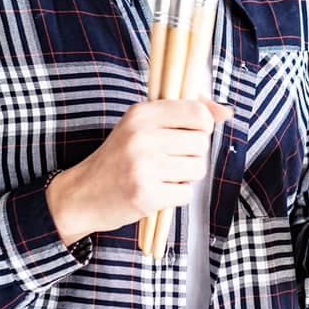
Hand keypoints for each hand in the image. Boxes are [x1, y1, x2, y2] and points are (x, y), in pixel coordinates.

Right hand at [46, 98, 232, 245]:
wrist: (82, 194)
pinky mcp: (146, 195)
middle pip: (201, 143)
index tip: (188, 134)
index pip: (197, 113)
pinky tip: (155, 191)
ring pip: (197, 169)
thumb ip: (183, 112)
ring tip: (161, 176)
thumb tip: (227, 111)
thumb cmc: (118, 158)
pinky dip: (175, 196)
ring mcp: (143, 166)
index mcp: (141, 113)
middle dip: (192, 155)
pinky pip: (185, 194)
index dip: (202, 126)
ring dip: (185, 177)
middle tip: (168, 160)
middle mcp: (142, 136)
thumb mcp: (142, 125)